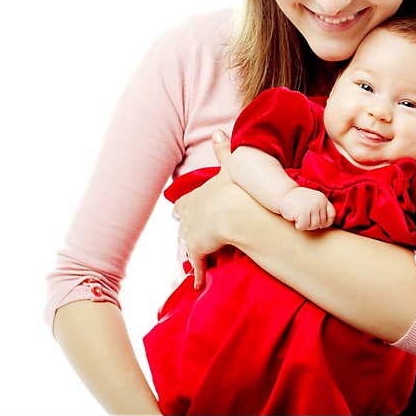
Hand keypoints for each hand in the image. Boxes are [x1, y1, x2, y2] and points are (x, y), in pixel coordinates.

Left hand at [173, 131, 243, 289]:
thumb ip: (223, 151)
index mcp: (196, 197)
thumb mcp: (230, 166)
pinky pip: (198, 266)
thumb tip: (218, 131)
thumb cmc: (235, 188)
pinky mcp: (200, 250)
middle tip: (185, 228)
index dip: (184, 206)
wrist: (235, 212)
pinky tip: (198, 284)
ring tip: (190, 255)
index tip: (180, 209)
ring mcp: (193, 234)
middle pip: (182, 221)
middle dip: (184, 224)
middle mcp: (190, 216)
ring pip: (187, 243)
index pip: (184, 202)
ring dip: (190, 248)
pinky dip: (197, 275)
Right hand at [279, 187, 335, 230]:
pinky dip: (298, 225)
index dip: (325, 222)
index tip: (316, 220)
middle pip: (321, 223)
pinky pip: (304, 226)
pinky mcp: (302, 211)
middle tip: (304, 218)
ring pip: (313, 226)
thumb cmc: (298, 201)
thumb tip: (325, 224)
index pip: (332, 215)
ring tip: (299, 217)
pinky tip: (295, 217)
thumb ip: (321, 210)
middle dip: (312, 224)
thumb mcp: (313, 201)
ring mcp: (311, 206)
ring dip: (305, 225)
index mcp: (323, 199)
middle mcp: (319, 202)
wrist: (283, 194)